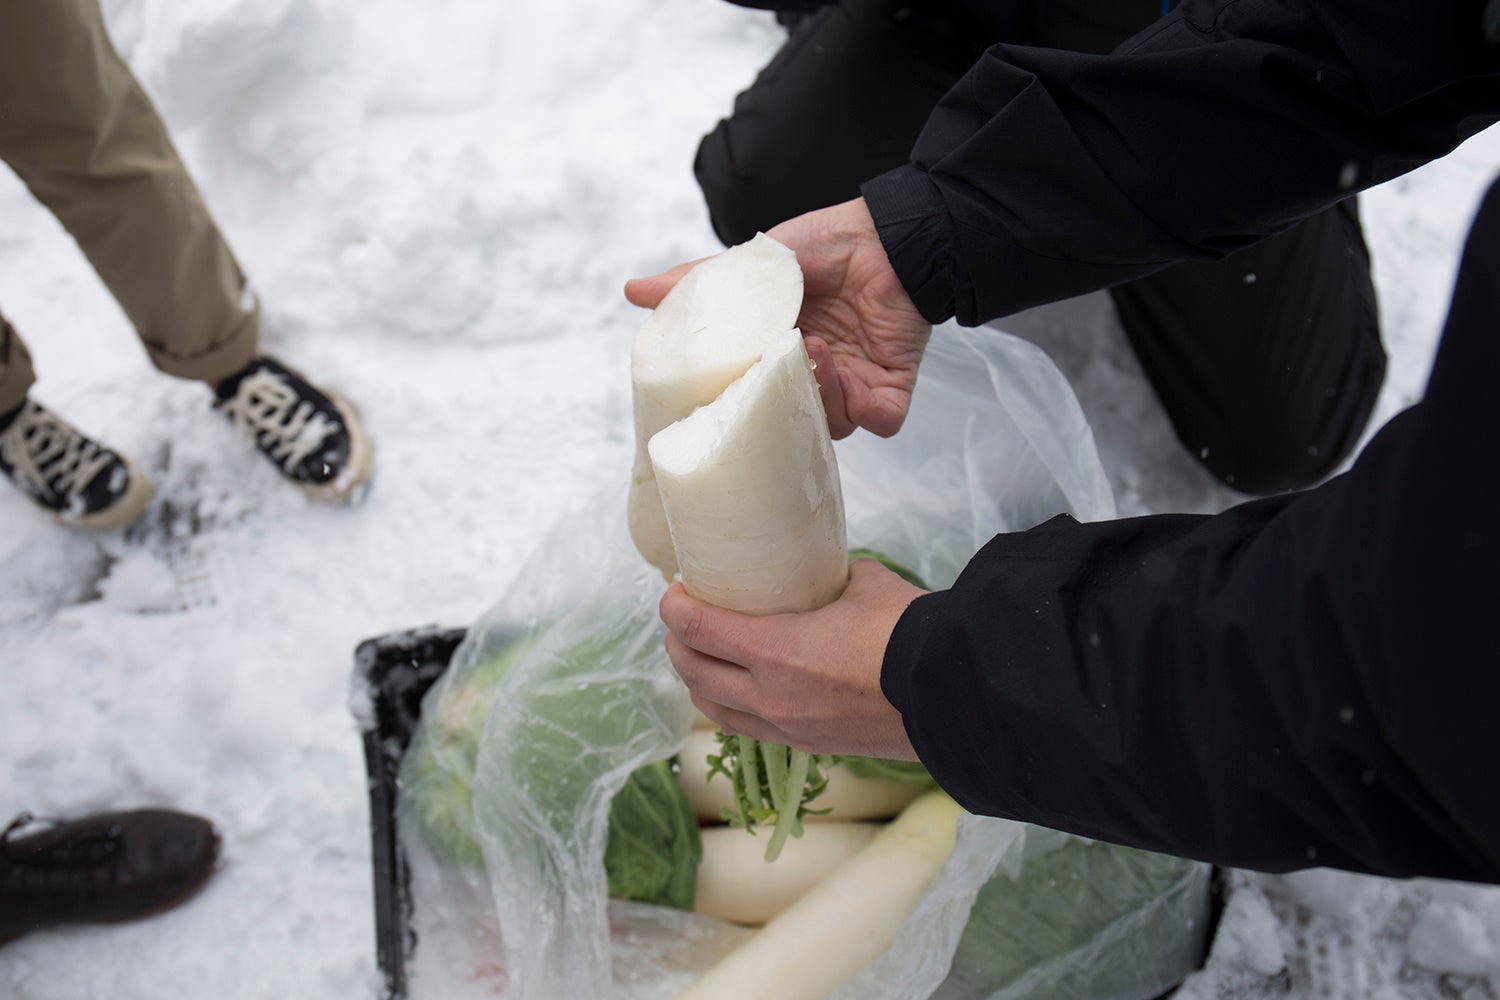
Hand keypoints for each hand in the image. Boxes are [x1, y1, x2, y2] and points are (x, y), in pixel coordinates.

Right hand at [625, 198, 931, 438]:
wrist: (885, 233)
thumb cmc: (823, 247)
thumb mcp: (750, 269)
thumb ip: (696, 283)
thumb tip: (632, 290)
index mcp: (779, 360)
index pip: (751, 403)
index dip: (736, 407)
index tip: (718, 393)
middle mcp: (814, 381)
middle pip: (785, 424)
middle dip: (773, 405)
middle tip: (763, 371)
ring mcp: (853, 389)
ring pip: (826, 429)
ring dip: (815, 397)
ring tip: (811, 350)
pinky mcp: (890, 391)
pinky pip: (877, 421)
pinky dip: (860, 406)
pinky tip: (845, 370)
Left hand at [659, 558, 926, 758]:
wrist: (952, 694)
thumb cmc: (907, 631)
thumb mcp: (861, 582)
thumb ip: (826, 578)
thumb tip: (817, 572)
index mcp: (775, 652)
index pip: (697, 630)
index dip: (674, 609)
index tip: (674, 592)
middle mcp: (769, 696)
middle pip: (693, 672)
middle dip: (677, 643)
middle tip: (683, 619)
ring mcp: (787, 727)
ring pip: (714, 708)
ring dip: (697, 679)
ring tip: (702, 655)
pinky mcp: (808, 745)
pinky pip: (748, 728)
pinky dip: (729, 705)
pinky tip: (737, 688)